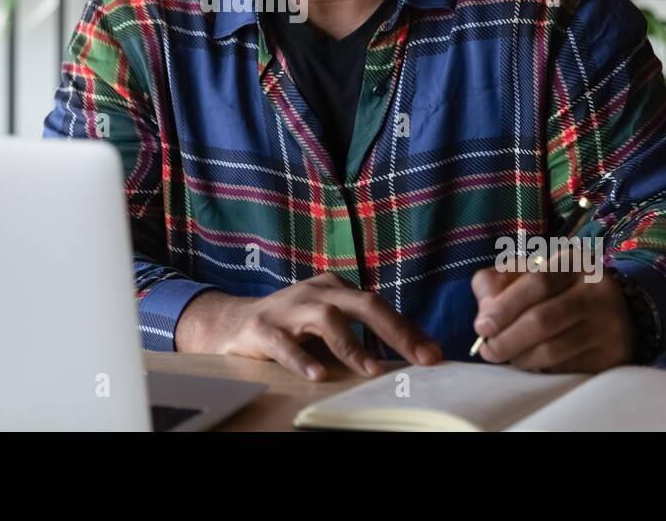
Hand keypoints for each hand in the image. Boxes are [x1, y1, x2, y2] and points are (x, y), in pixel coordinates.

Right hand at [175, 273, 442, 380]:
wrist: (231, 322)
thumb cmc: (290, 326)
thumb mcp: (327, 323)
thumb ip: (358, 334)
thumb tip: (405, 355)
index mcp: (335, 288)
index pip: (380, 306)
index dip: (408, 329)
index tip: (434, 354)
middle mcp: (317, 292)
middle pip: (363, 303)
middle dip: (396, 331)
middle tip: (422, 357)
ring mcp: (289, 308)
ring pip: (326, 319)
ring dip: (351, 345)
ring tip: (372, 369)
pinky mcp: (263, 328)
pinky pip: (285, 344)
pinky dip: (301, 360)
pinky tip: (317, 376)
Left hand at [470, 265, 635, 372]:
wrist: (609, 310)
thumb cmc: (555, 290)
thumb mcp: (526, 274)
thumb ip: (497, 284)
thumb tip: (485, 316)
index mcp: (574, 263)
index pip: (536, 283)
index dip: (504, 307)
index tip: (481, 328)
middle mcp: (598, 292)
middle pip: (543, 320)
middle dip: (507, 340)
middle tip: (488, 351)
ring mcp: (610, 326)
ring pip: (552, 350)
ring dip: (520, 358)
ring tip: (509, 356)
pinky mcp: (613, 357)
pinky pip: (565, 370)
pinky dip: (542, 369)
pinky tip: (535, 362)